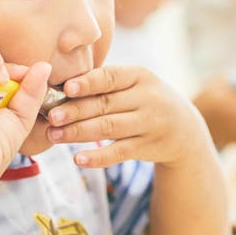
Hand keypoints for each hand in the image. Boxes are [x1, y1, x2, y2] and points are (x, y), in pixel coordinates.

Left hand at [46, 66, 214, 168]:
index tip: (67, 87)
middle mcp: (147, 99)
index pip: (112, 77)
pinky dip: (97, 157)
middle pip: (105, 105)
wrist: (184, 129)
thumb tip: (61, 86)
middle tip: (51, 116)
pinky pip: (119, 153)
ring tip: (54, 136)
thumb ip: (106, 83)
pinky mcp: (147, 147)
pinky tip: (78, 159)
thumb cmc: (146, 100)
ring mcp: (149, 124)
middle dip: (75, 111)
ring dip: (78, 133)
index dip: (89, 82)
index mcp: (140, 76)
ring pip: (108, 128)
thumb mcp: (136, 83)